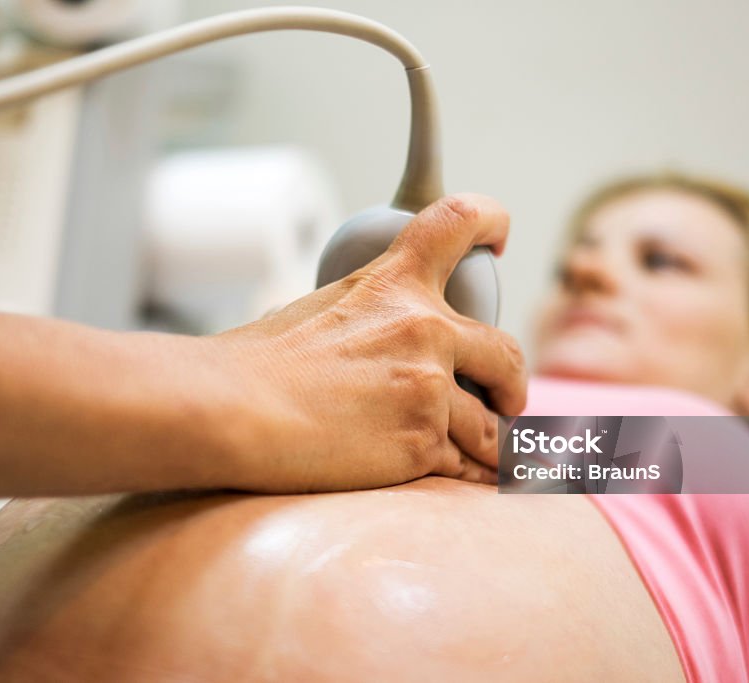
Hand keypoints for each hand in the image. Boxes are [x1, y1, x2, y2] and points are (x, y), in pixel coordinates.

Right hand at [189, 193, 527, 492]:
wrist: (235, 410)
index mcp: (394, 283)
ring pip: (491, 424)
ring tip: (489, 457)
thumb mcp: (320, 310)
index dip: (491, 220)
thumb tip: (373, 347)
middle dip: (513, 383)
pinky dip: (469, 474)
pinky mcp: (422, 442)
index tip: (501, 238)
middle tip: (509, 400)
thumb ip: (368, 320)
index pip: (458, 221)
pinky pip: (467, 465)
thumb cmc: (258, 366)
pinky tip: (469, 479)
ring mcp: (428, 388)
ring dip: (491, 442)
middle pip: (507, 352)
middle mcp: (424, 328)